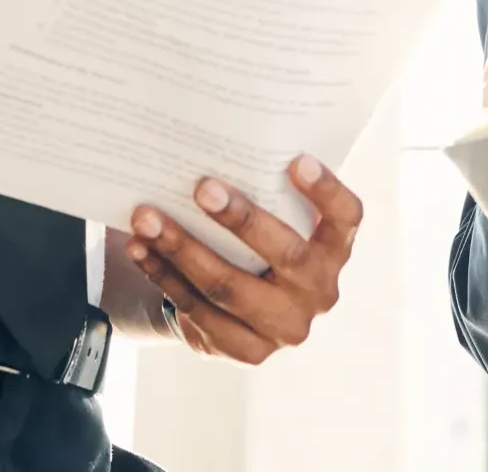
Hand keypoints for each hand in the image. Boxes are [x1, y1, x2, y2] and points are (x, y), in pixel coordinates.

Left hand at [124, 156, 362, 363]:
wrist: (249, 309)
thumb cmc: (263, 241)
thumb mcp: (282, 216)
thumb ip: (271, 189)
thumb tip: (223, 137)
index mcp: (335, 248)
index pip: (346, 216)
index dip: (327, 189)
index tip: (297, 160)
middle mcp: (320, 291)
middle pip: (285, 253)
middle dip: (240, 219)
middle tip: (201, 187)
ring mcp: (286, 326)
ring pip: (229, 287)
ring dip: (183, 248)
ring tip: (147, 218)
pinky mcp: (248, 351)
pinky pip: (199, 311)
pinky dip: (164, 276)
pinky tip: (141, 249)